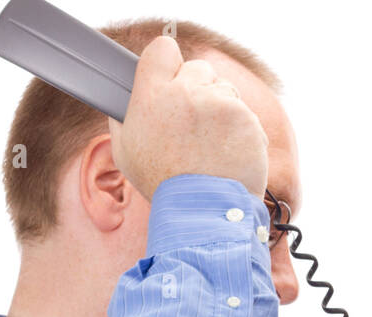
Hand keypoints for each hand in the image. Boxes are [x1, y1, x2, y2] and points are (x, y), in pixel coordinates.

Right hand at [108, 35, 268, 199]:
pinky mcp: (246, 119)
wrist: (203, 212)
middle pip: (199, 69)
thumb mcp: (125, 152)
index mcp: (152, 94)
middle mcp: (186, 92)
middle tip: (195, 127)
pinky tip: (231, 157)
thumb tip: (123, 102)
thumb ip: (123, 117)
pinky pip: (247, 117)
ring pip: (226, 92)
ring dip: (223, 113)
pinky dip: (244, 134)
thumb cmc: (163, 186)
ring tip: (213, 149)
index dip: (170, 64)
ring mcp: (219, 104)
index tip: (174, 80)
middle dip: (200, 91)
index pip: (163, 49)